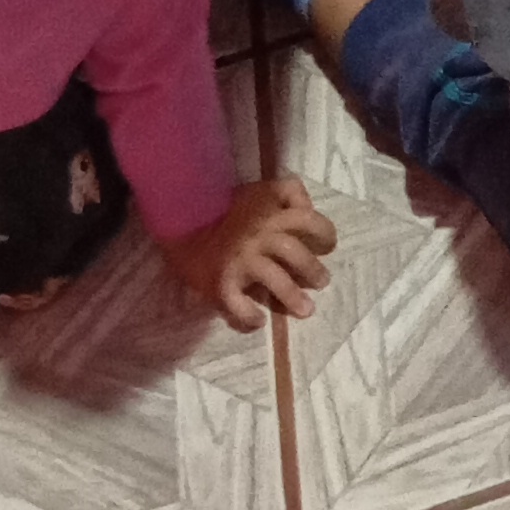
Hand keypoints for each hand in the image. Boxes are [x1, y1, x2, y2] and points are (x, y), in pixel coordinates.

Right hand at [161, 170, 336, 329]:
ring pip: (276, 280)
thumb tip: (308, 208)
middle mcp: (260, 236)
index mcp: (270, 212)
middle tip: (322, 282)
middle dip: (313, 270)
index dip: (324, 232)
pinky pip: (239, 305)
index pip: (308, 220)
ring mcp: (241, 260)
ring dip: (292, 297)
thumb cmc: (225, 206)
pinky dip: (249, 316)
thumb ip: (288, 192)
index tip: (328, 245)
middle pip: (296, 253)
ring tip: (306, 310)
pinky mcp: (221, 283)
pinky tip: (258, 321)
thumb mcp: (260, 188)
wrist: (181, 219)